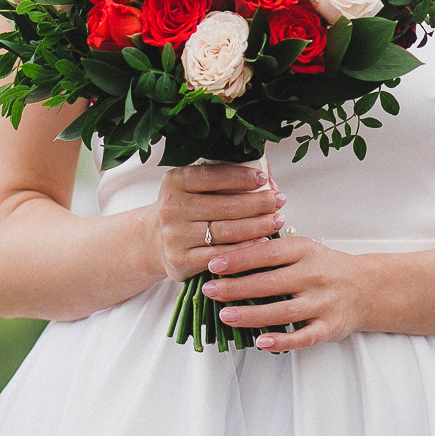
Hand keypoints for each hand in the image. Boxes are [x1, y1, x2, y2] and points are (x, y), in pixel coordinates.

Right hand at [152, 162, 285, 281]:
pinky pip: (219, 254)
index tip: (263, 178)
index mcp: (174, 181)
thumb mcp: (195, 187)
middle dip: (257, 203)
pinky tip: (262, 242)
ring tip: (277, 220)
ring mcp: (174, 236)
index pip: (211, 176)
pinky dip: (244, 249)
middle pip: (224, 206)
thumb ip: (226, 179)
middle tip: (279, 201)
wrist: (155, 240)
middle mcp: (171, 208)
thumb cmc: (187, 208)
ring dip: (256, 226)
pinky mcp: (181, 260)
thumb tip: (267, 178)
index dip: (240, 177)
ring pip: (225, 231)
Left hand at [199, 236, 373, 352]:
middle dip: (236, 288)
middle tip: (210, 291)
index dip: (239, 259)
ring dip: (251, 316)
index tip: (214, 265)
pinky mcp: (328, 327)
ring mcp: (322, 303)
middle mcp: (314, 276)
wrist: (366, 288)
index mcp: (305, 251)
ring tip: (225, 316)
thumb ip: (273, 251)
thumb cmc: (325, 267)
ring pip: (283, 311)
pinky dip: (282, 341)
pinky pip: (303, 337)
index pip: (267, 253)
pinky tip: (261, 342)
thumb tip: (232, 252)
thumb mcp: (303, 250)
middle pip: (270, 283)